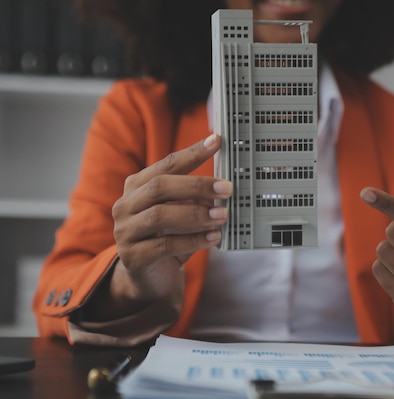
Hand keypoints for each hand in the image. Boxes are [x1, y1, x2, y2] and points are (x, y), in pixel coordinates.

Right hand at [111, 134, 231, 301]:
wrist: (150, 278)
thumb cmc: (168, 238)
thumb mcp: (181, 214)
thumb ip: (194, 199)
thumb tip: (221, 188)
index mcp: (137, 186)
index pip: (166, 164)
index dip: (192, 153)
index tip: (216, 141)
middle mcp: (126, 205)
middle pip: (160, 186)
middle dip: (197, 185)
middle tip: (227, 188)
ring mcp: (125, 231)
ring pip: (160, 216)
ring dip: (196, 214)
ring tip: (223, 215)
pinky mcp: (132, 257)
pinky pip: (164, 246)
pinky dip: (193, 240)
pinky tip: (213, 238)